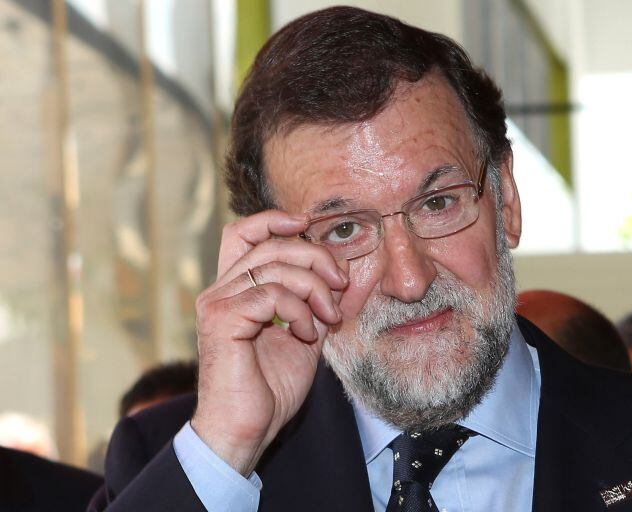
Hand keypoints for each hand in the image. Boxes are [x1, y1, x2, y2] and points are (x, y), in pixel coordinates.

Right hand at [190, 210, 347, 474]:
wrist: (246, 429)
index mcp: (235, 289)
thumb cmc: (269, 388)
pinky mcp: (222, 320)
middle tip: (340, 283)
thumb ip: (312, 302)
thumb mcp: (302, 335)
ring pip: (274, 266)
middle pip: (269, 244)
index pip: (244, 233)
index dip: (275, 219)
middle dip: (314, 256)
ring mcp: (217, 303)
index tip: (307, 224)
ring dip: (313, 289)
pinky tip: (306, 335)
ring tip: (327, 318)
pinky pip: (271, 294)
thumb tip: (336, 273)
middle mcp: (220, 290)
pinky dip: (299, 310)